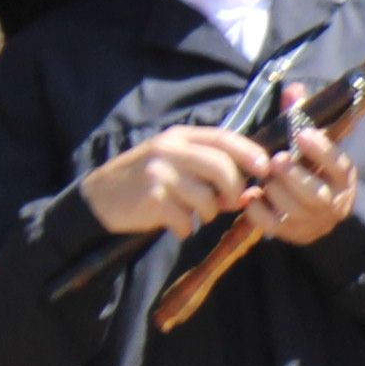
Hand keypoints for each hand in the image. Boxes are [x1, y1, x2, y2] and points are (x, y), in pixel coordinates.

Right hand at [79, 121, 268, 239]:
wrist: (100, 197)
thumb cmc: (145, 179)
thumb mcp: (172, 158)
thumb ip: (205, 163)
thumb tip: (247, 184)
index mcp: (179, 137)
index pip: (223, 138)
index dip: (249, 152)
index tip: (264, 168)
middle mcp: (170, 150)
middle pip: (222, 168)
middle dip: (234, 190)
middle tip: (229, 203)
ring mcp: (160, 174)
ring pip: (207, 199)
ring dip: (208, 213)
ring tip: (194, 213)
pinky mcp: (151, 199)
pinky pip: (186, 220)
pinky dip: (185, 228)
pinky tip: (174, 224)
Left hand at [248, 121, 362, 248]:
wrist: (313, 210)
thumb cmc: (309, 169)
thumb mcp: (310, 144)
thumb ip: (301, 117)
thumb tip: (293, 90)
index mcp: (344, 178)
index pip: (339, 165)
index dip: (322, 151)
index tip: (303, 135)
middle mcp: (335, 203)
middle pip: (316, 194)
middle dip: (294, 176)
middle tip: (276, 160)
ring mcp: (315, 223)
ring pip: (295, 211)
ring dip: (276, 192)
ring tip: (263, 178)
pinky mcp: (295, 236)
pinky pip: (275, 226)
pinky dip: (259, 212)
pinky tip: (251, 197)